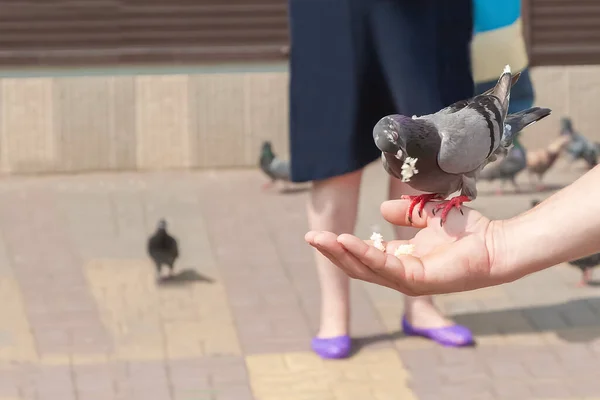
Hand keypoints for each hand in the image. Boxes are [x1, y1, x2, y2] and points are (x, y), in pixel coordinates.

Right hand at [305, 199, 508, 295]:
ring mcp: (407, 281)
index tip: (323, 230)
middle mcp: (401, 273)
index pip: (364, 254)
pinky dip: (363, 253)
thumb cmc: (467, 230)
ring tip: (319, 239)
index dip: (342, 244)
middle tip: (309, 236)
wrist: (496, 241)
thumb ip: (405, 212)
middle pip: (358, 265)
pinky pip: (384, 267)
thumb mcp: (426, 213)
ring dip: (340, 254)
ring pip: (365, 269)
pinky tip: (345, 241)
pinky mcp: (417, 281)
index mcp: (401, 259)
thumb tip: (381, 207)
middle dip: (332, 252)